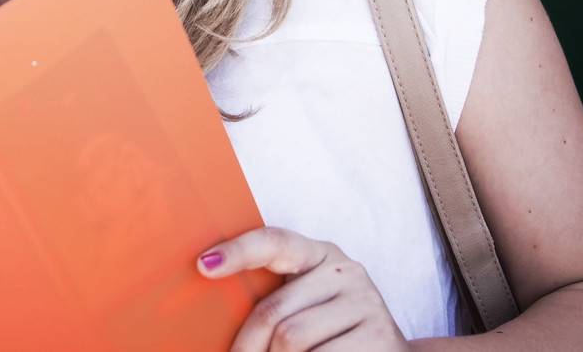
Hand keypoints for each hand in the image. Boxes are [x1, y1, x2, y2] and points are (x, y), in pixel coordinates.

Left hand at [196, 226, 408, 350]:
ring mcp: (364, 302)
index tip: (204, 266)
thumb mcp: (306, 302)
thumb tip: (214, 291)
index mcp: (318, 254)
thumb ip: (275, 298)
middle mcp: (344, 270)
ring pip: (292, 339)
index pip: (273, 242)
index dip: (238, 251)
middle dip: (248, 347)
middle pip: (274, 311)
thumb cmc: (331, 329)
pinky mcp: (378, 335)